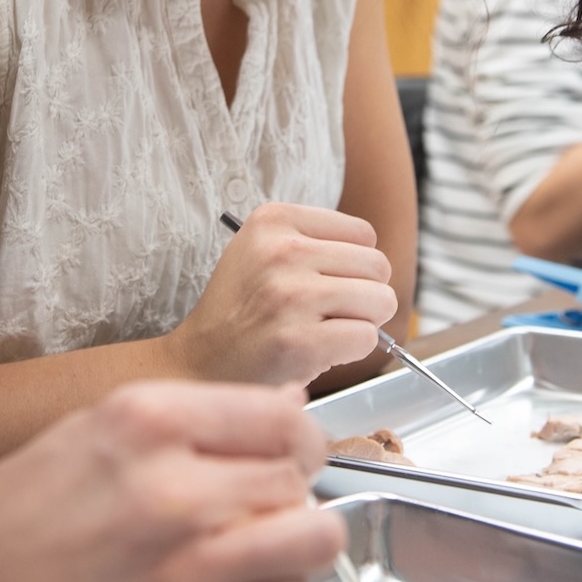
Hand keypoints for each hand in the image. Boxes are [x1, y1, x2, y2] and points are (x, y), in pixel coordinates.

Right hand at [0, 380, 344, 581]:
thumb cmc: (24, 512)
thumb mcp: (99, 428)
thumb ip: (191, 423)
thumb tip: (280, 423)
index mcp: (149, 421)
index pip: (282, 418)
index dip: (296, 439)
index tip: (289, 453)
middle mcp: (175, 488)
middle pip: (299, 478)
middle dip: (290, 490)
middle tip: (262, 506)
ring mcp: (188, 567)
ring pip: (312, 542)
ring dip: (295, 545)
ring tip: (258, 550)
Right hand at [162, 203, 395, 383]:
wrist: (200, 361)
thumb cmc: (242, 310)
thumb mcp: (262, 251)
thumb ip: (317, 243)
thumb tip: (380, 265)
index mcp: (273, 220)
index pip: (363, 233)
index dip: (353, 264)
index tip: (324, 283)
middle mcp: (281, 251)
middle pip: (377, 266)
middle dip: (364, 294)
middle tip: (328, 313)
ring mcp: (290, 295)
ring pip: (380, 301)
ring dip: (362, 323)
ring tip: (323, 330)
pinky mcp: (299, 340)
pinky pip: (367, 338)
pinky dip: (353, 350)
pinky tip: (318, 351)